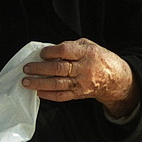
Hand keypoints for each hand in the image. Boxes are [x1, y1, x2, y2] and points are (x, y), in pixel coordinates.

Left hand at [22, 38, 138, 118]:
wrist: (115, 78)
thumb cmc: (98, 58)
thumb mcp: (88, 45)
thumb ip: (70, 47)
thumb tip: (49, 51)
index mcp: (87, 53)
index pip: (65, 51)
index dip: (51, 52)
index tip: (41, 53)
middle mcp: (84, 69)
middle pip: (59, 69)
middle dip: (40, 69)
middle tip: (27, 68)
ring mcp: (82, 83)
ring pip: (58, 84)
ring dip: (40, 83)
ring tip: (27, 81)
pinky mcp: (79, 94)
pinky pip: (62, 96)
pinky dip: (49, 95)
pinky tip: (39, 92)